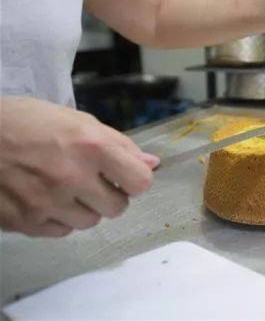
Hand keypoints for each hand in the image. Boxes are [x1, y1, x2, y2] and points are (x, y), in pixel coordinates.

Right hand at [0, 97, 158, 236]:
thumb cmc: (26, 121)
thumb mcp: (76, 120)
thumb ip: (118, 144)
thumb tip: (152, 164)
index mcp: (90, 146)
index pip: (140, 182)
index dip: (135, 178)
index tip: (124, 174)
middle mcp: (72, 177)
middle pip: (118, 208)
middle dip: (110, 195)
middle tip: (92, 180)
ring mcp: (47, 203)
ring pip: (90, 221)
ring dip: (84, 207)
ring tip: (64, 187)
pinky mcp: (25, 222)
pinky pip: (61, 231)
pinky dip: (58, 218)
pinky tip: (45, 198)